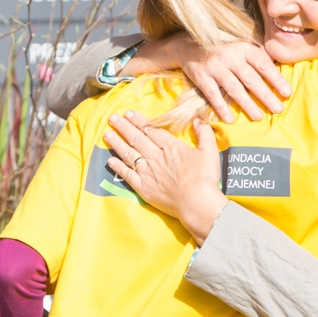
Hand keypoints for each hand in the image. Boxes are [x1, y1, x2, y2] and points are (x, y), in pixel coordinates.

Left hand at [103, 111, 227, 242]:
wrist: (196, 203)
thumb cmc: (204, 178)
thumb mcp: (210, 151)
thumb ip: (205, 133)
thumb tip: (199, 120)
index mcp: (170, 147)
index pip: (151, 130)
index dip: (139, 121)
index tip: (129, 113)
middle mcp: (155, 157)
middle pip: (136, 138)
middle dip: (123, 127)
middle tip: (112, 118)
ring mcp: (147, 172)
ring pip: (128, 154)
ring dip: (117, 143)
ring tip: (107, 134)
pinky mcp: (143, 187)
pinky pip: (126, 174)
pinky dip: (118, 167)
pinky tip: (110, 160)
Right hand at [132, 34, 289, 122]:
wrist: (188, 45)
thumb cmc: (223, 49)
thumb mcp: (241, 46)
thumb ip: (258, 57)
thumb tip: (279, 71)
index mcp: (243, 48)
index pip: (263, 64)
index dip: (276, 78)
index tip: (287, 92)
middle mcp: (230, 56)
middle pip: (251, 78)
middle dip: (265, 95)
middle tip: (278, 109)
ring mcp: (215, 67)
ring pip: (234, 88)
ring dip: (247, 104)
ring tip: (258, 117)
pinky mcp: (201, 77)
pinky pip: (212, 94)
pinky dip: (221, 107)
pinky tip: (229, 119)